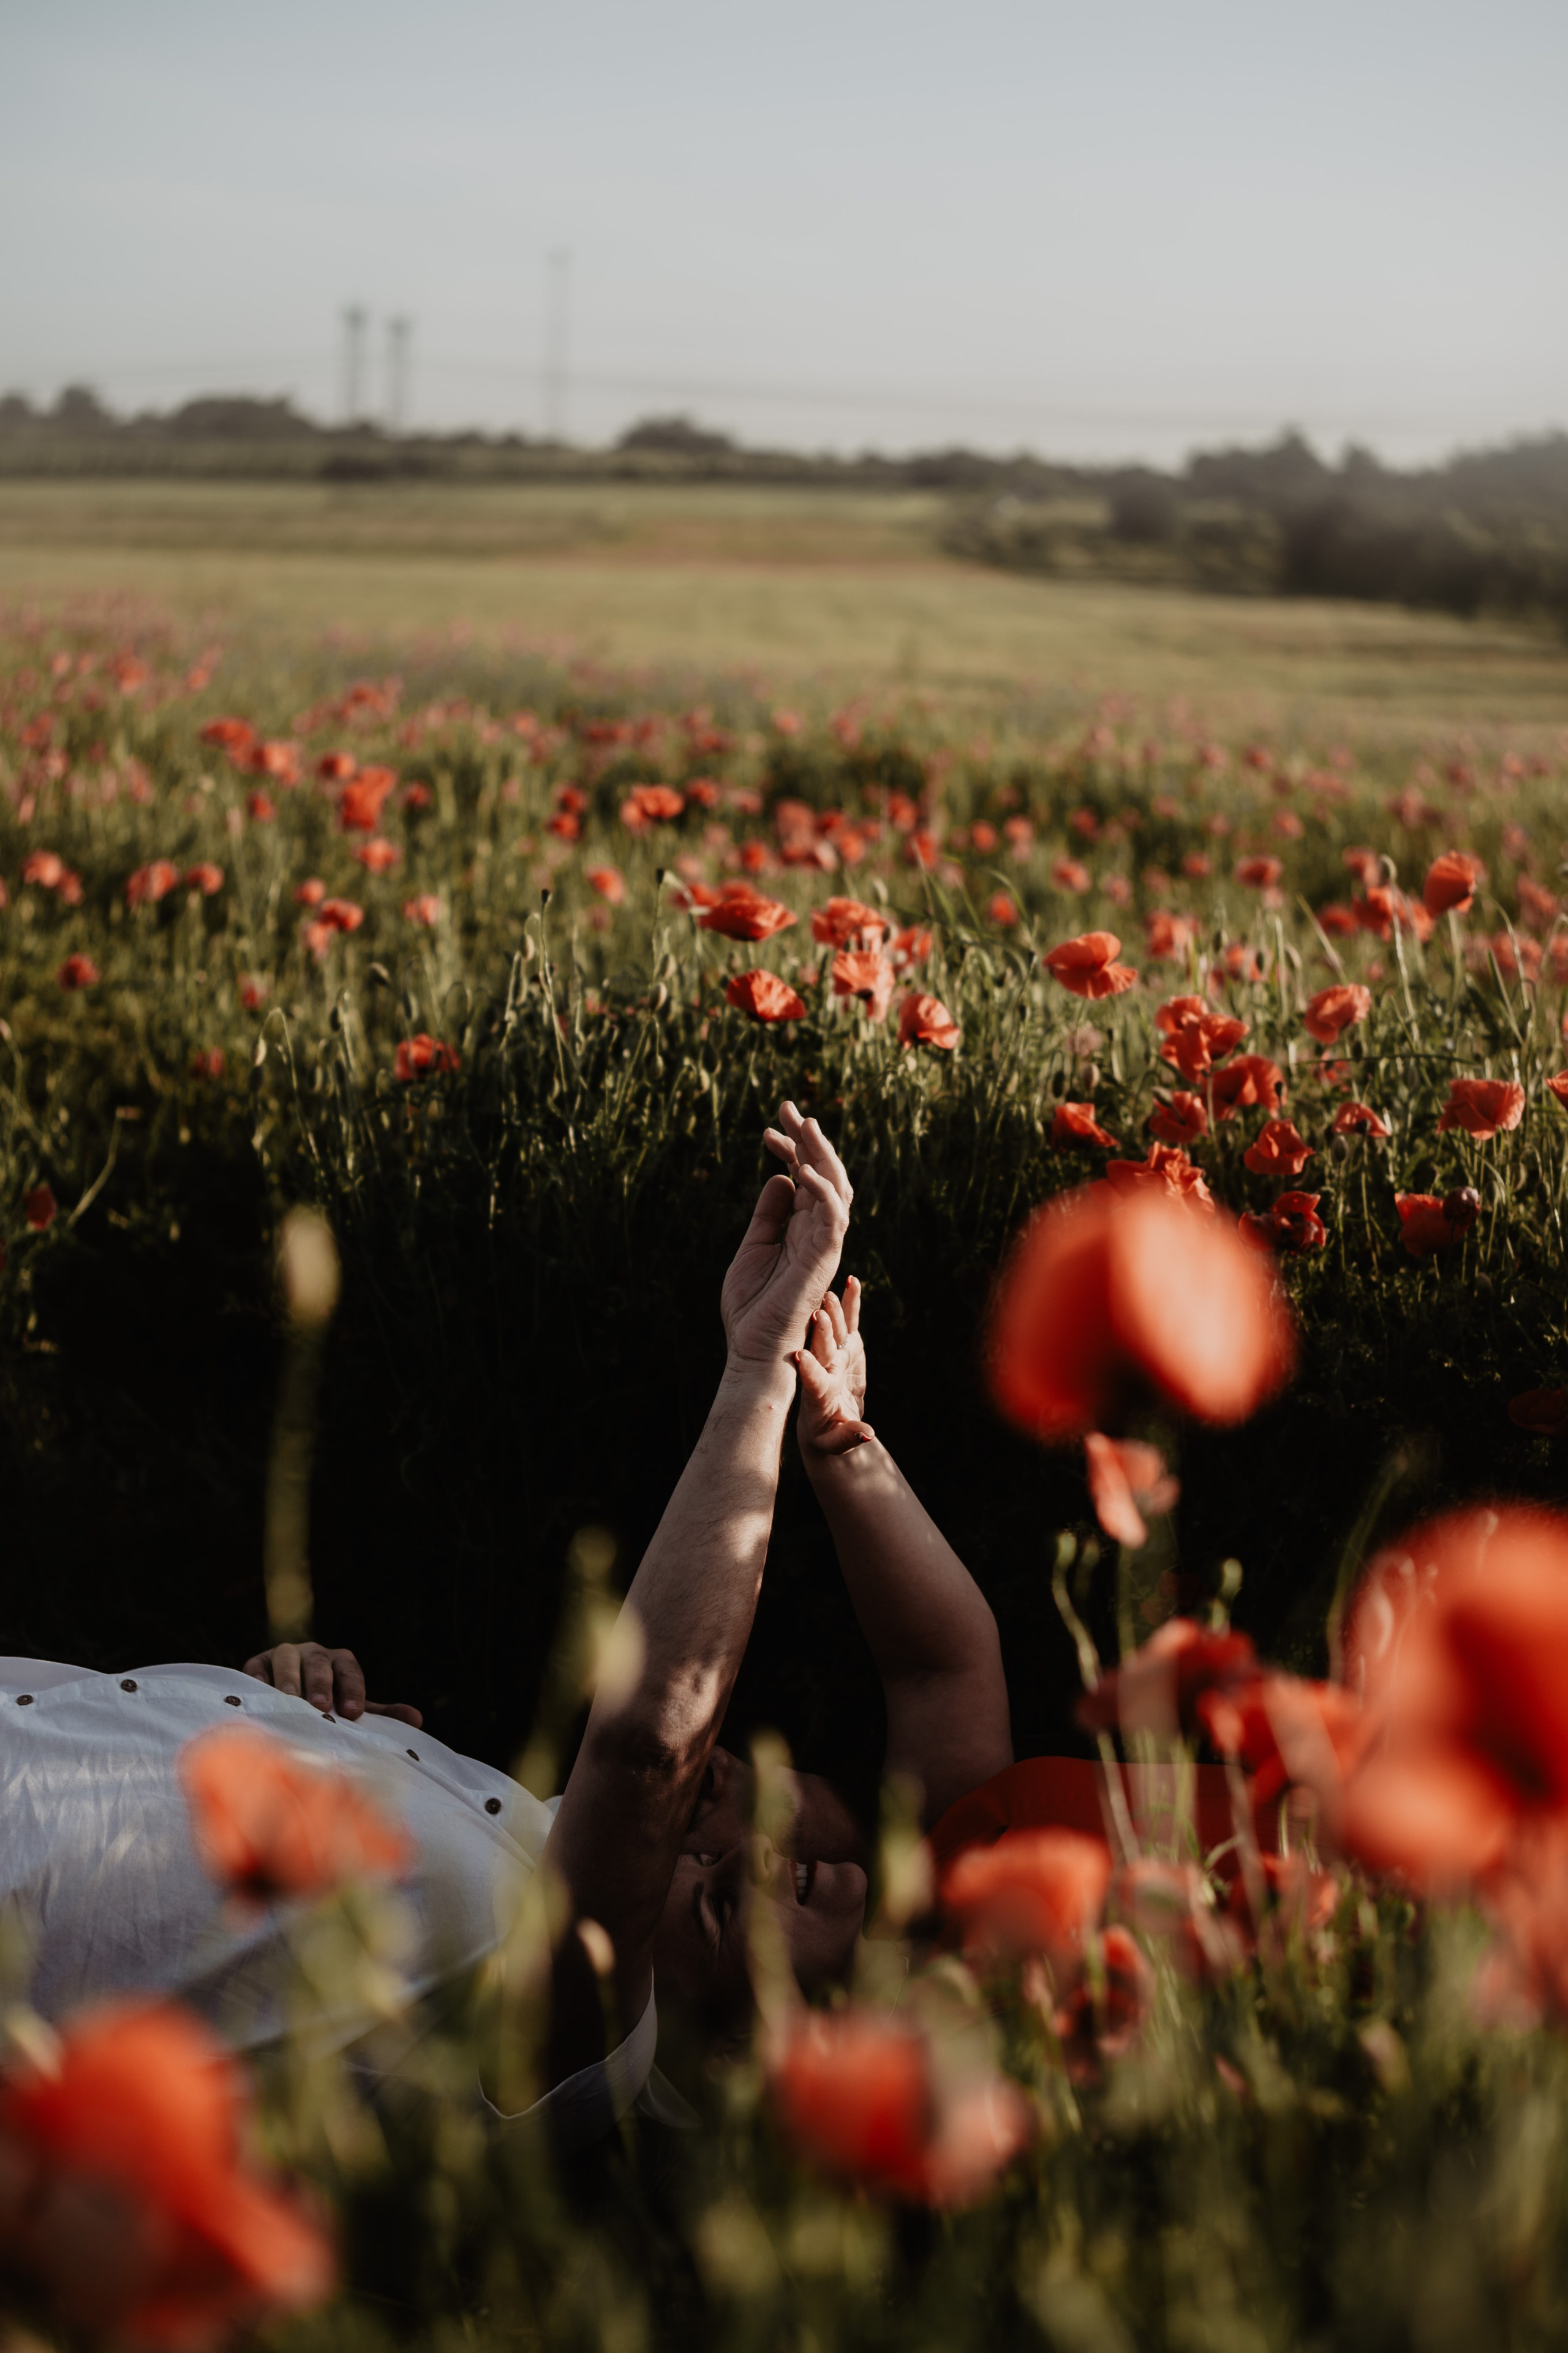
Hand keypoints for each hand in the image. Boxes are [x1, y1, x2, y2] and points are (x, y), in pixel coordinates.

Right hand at [241, 1642, 422, 1726]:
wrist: (285, 1702)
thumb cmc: (327, 1707)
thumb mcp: (352, 1709)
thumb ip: (382, 1715)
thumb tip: (417, 1719)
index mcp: (339, 1662)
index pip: (349, 1669)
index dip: (353, 1689)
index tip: (354, 1713)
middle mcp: (312, 1654)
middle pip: (318, 1662)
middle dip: (321, 1683)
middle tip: (322, 1708)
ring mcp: (283, 1656)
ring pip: (287, 1659)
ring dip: (289, 1679)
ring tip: (290, 1701)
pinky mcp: (256, 1663)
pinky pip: (256, 1667)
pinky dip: (258, 1679)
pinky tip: (259, 1693)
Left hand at [720, 1103, 852, 1367]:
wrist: (753, 1351)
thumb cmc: (752, 1308)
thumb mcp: (753, 1247)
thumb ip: (768, 1214)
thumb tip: (778, 1177)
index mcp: (802, 1229)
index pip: (806, 1178)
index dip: (791, 1149)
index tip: (768, 1130)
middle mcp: (818, 1232)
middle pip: (824, 1174)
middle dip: (808, 1138)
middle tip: (787, 1106)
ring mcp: (824, 1244)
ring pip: (837, 1188)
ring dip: (822, 1154)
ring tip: (805, 1124)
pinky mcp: (823, 1259)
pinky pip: (833, 1217)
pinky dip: (822, 1190)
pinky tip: (800, 1169)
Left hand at [795, 1279, 873, 1460]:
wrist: (829, 1421)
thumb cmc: (830, 1436)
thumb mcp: (837, 1442)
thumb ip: (850, 1436)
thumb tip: (867, 1433)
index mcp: (818, 1394)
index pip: (811, 1380)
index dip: (808, 1370)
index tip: (801, 1357)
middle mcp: (823, 1368)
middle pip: (822, 1349)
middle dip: (821, 1333)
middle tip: (818, 1314)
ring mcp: (834, 1354)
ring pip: (834, 1331)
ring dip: (833, 1313)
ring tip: (831, 1294)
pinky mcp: (848, 1345)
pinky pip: (850, 1322)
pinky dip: (851, 1303)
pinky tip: (853, 1280)